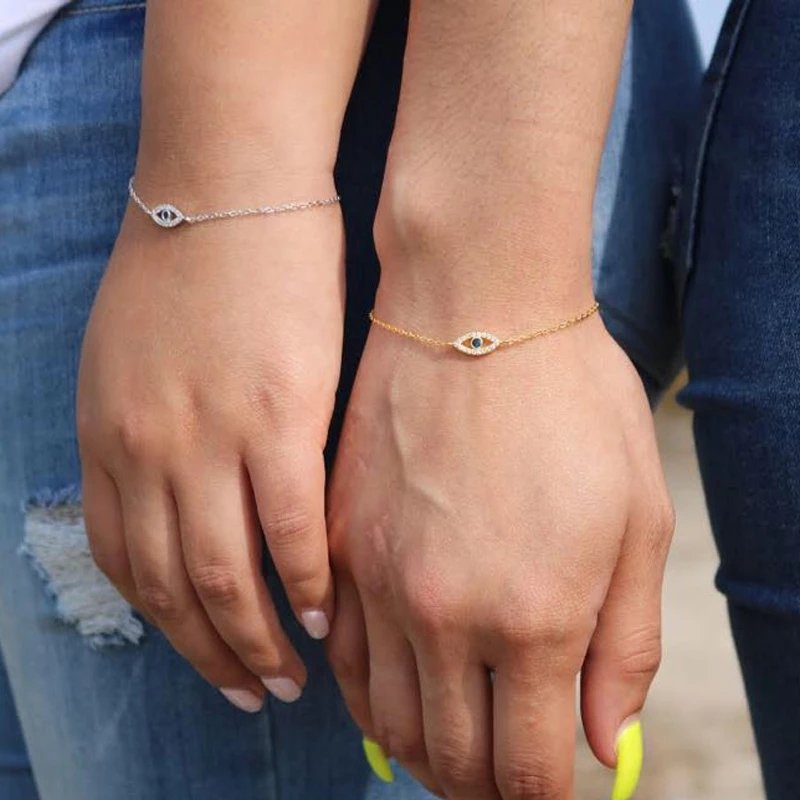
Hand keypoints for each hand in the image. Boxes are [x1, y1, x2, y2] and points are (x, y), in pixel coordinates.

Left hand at [77, 180, 341, 709]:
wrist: (227, 184)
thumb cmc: (190, 261)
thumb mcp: (131, 353)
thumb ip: (144, 429)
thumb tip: (179, 490)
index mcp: (108, 434)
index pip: (121, 560)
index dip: (162, 623)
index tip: (200, 655)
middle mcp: (146, 450)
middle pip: (168, 584)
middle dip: (208, 654)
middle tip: (249, 694)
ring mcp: (208, 436)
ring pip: (223, 572)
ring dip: (253, 638)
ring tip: (285, 679)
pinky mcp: (277, 415)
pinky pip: (288, 525)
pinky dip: (303, 578)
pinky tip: (321, 612)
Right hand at [326, 290, 672, 797]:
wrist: (476, 308)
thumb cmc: (572, 401)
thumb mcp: (636, 519)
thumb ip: (623, 645)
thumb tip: (605, 742)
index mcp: (534, 616)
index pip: (528, 768)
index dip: (542, 798)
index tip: (551, 790)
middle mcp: (444, 615)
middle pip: (450, 758)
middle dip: (483, 788)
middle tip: (503, 777)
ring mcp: (379, 579)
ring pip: (386, 718)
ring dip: (422, 749)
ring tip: (451, 742)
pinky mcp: (340, 541)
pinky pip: (340, 651)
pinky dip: (366, 691)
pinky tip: (394, 682)